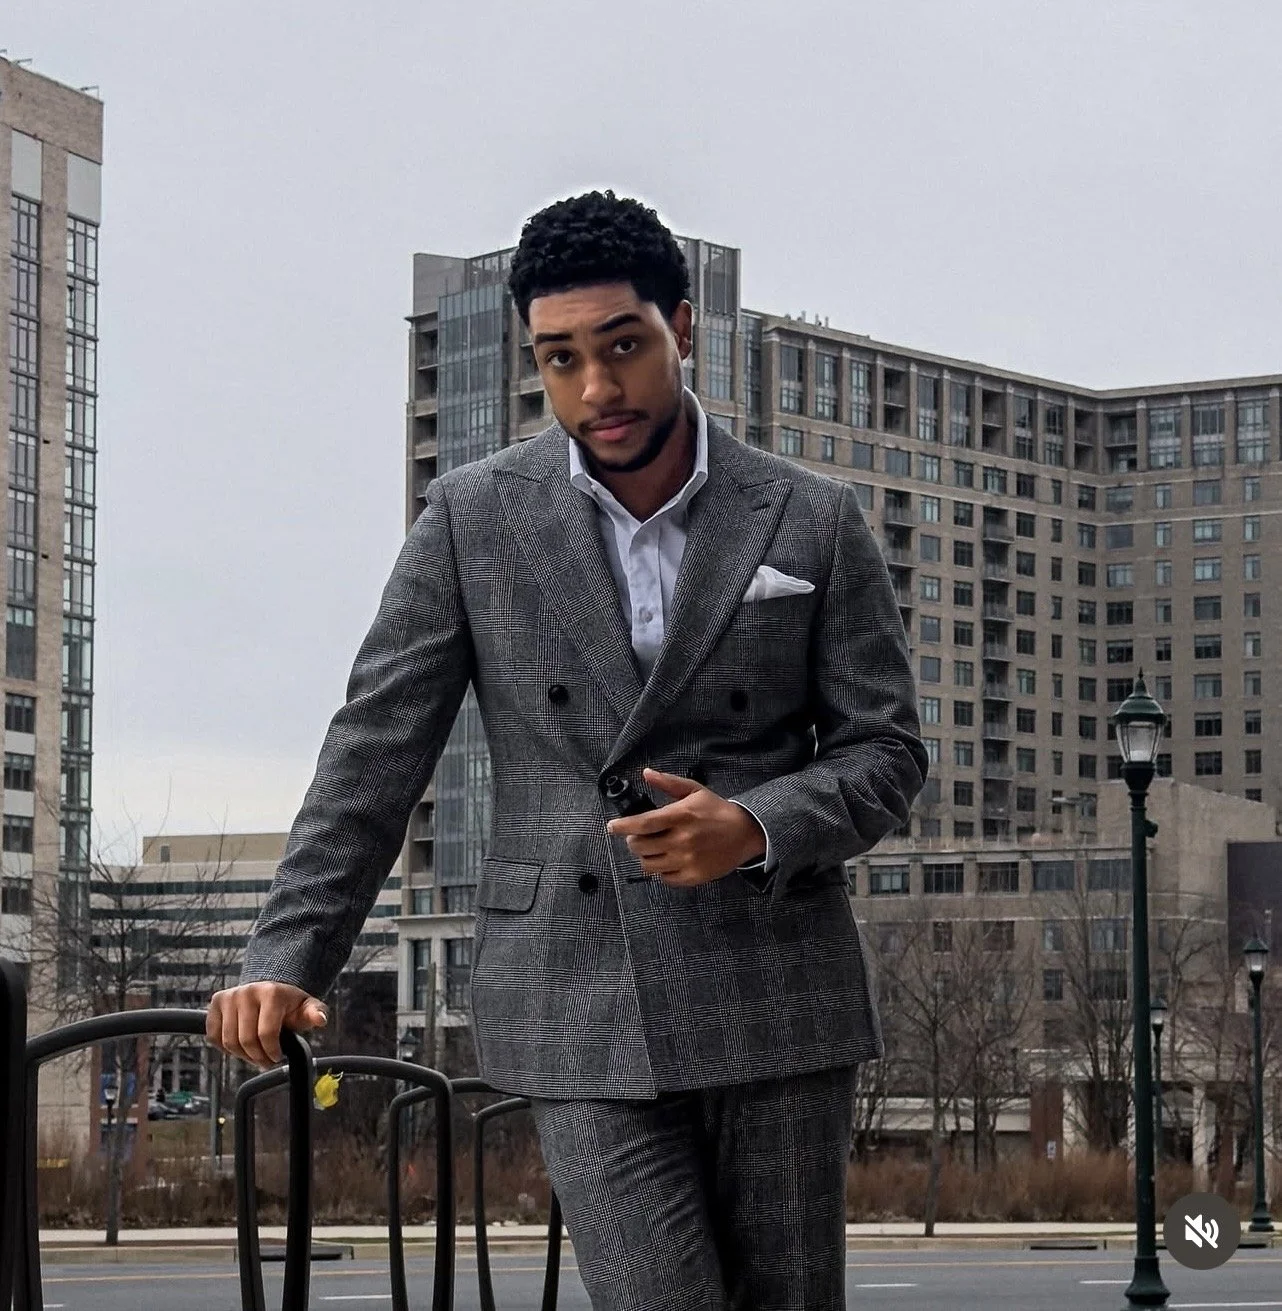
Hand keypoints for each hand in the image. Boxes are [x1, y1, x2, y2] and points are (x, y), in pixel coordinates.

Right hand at [206, 981, 327, 1068]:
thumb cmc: (289, 1003)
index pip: (266, 1033)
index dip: (272, 1051)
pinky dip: (225, 1047)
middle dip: (257, 1056)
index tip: (278, 1057)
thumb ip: (315, 1013)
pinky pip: (213, 1036)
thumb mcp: (306, 1007)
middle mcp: (247, 992)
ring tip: (254, 1054)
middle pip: (245, 1040)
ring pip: (228, 1041)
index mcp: (271, 993)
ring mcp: (229, 996)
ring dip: (242, 1055)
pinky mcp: (216, 1002)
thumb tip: (320, 1019)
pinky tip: (239, 1046)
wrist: (270, 988)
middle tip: (266, 1060)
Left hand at [605, 767, 766, 886]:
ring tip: (652, 849)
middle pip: (640, 847)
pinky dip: (661, 870)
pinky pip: (665, 878)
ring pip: (649, 865)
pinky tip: (668, 860)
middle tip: (637, 837)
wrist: (745, 833)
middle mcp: (682, 839)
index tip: (612, 827)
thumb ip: (668, 783)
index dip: (623, 826)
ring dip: (645, 857)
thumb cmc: (716, 810)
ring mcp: (688, 860)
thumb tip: (646, 773)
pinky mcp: (694, 876)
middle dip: (633, 842)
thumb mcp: (694, 791)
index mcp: (681, 816)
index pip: (643, 823)